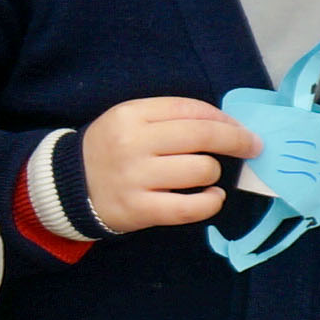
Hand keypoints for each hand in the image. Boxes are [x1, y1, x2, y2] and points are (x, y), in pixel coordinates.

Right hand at [80, 97, 262, 232]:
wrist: (68, 187)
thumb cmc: (110, 150)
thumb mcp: (129, 120)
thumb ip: (169, 116)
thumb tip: (225, 123)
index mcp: (130, 115)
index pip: (191, 109)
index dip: (223, 117)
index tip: (239, 127)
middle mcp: (133, 143)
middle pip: (203, 136)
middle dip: (237, 140)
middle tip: (252, 146)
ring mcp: (136, 178)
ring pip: (202, 170)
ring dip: (214, 172)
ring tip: (206, 175)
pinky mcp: (140, 209)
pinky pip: (191, 207)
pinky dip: (211, 202)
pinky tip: (212, 197)